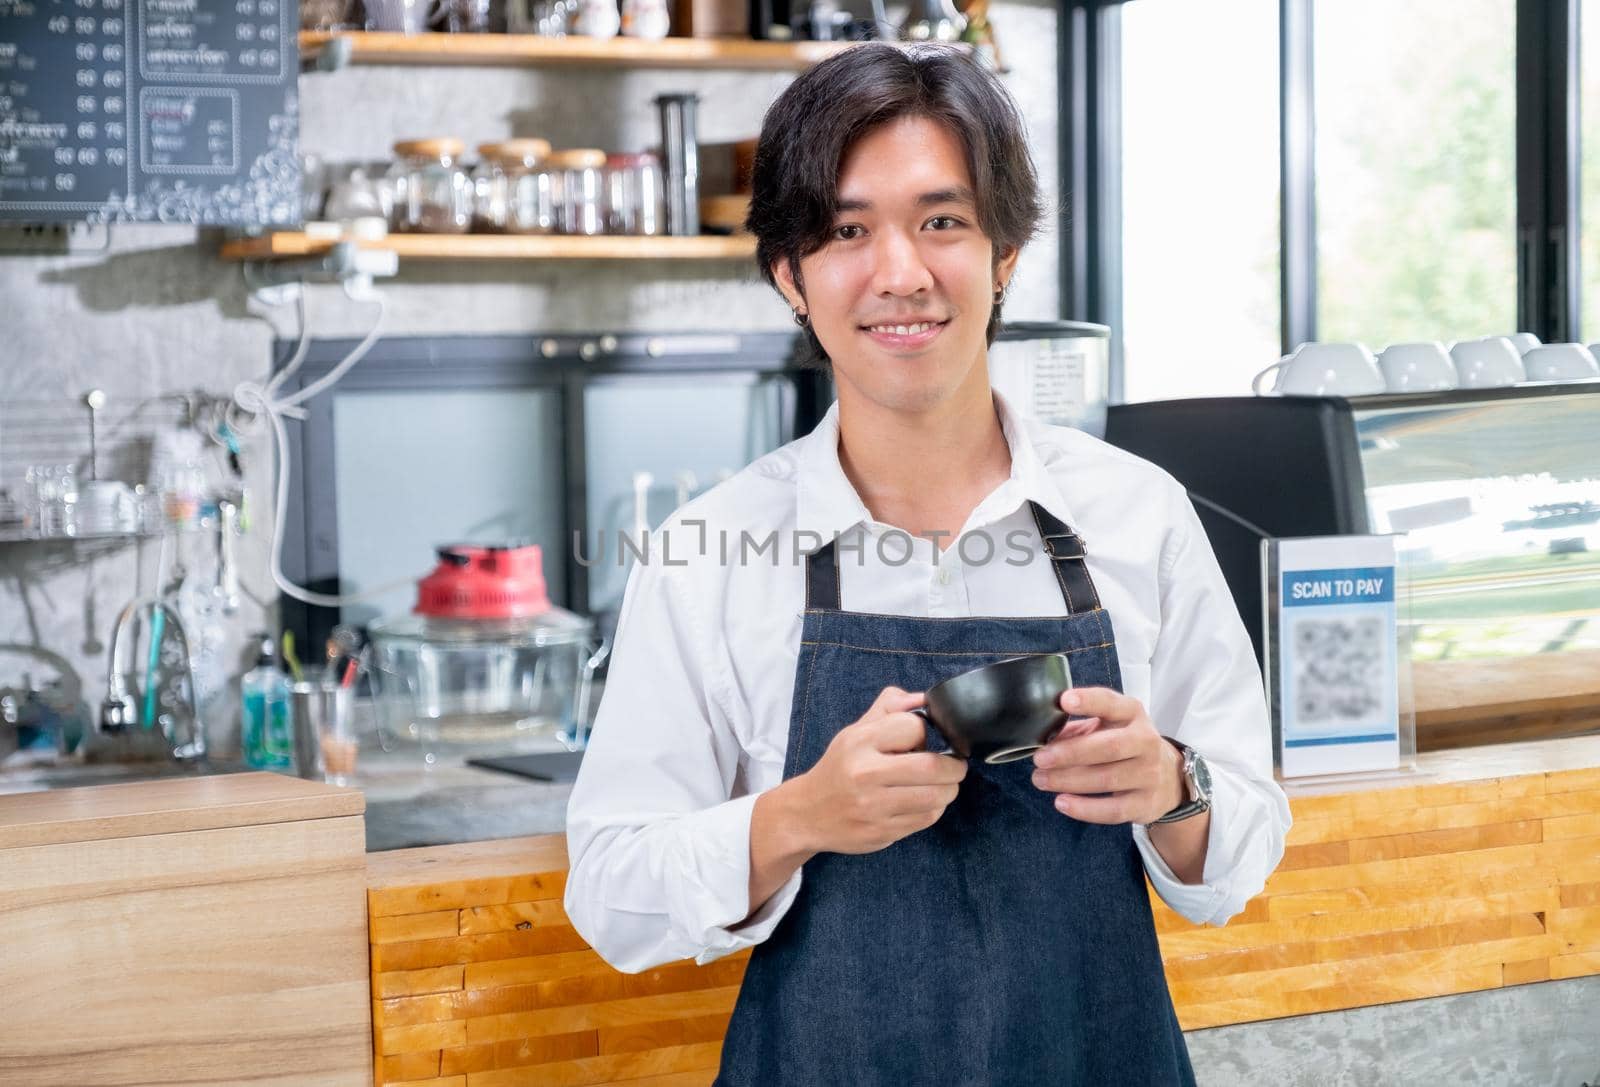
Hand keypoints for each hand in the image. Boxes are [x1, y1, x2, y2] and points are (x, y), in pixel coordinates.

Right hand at [791, 685, 967, 854]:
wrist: (807, 813)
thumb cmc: (839, 767)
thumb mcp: (856, 730)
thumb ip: (890, 708)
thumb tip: (925, 698)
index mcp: (859, 741)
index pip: (913, 727)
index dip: (926, 732)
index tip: (924, 740)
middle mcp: (864, 773)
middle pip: (931, 767)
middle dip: (954, 767)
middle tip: (956, 766)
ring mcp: (873, 806)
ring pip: (934, 797)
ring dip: (949, 789)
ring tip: (944, 785)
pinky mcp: (881, 832)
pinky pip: (925, 819)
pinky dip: (935, 808)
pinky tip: (926, 802)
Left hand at [1028, 687, 1185, 824]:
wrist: (1168, 776)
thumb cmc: (1125, 744)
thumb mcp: (1107, 726)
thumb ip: (1078, 728)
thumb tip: (1043, 737)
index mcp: (1132, 714)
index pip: (1111, 704)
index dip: (1088, 701)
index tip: (1063, 701)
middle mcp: (1146, 741)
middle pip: (1109, 747)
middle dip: (1070, 753)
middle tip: (1040, 758)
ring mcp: (1150, 774)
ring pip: (1107, 780)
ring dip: (1068, 781)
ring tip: (1040, 780)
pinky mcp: (1146, 804)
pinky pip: (1113, 810)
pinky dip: (1085, 809)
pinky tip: (1061, 802)